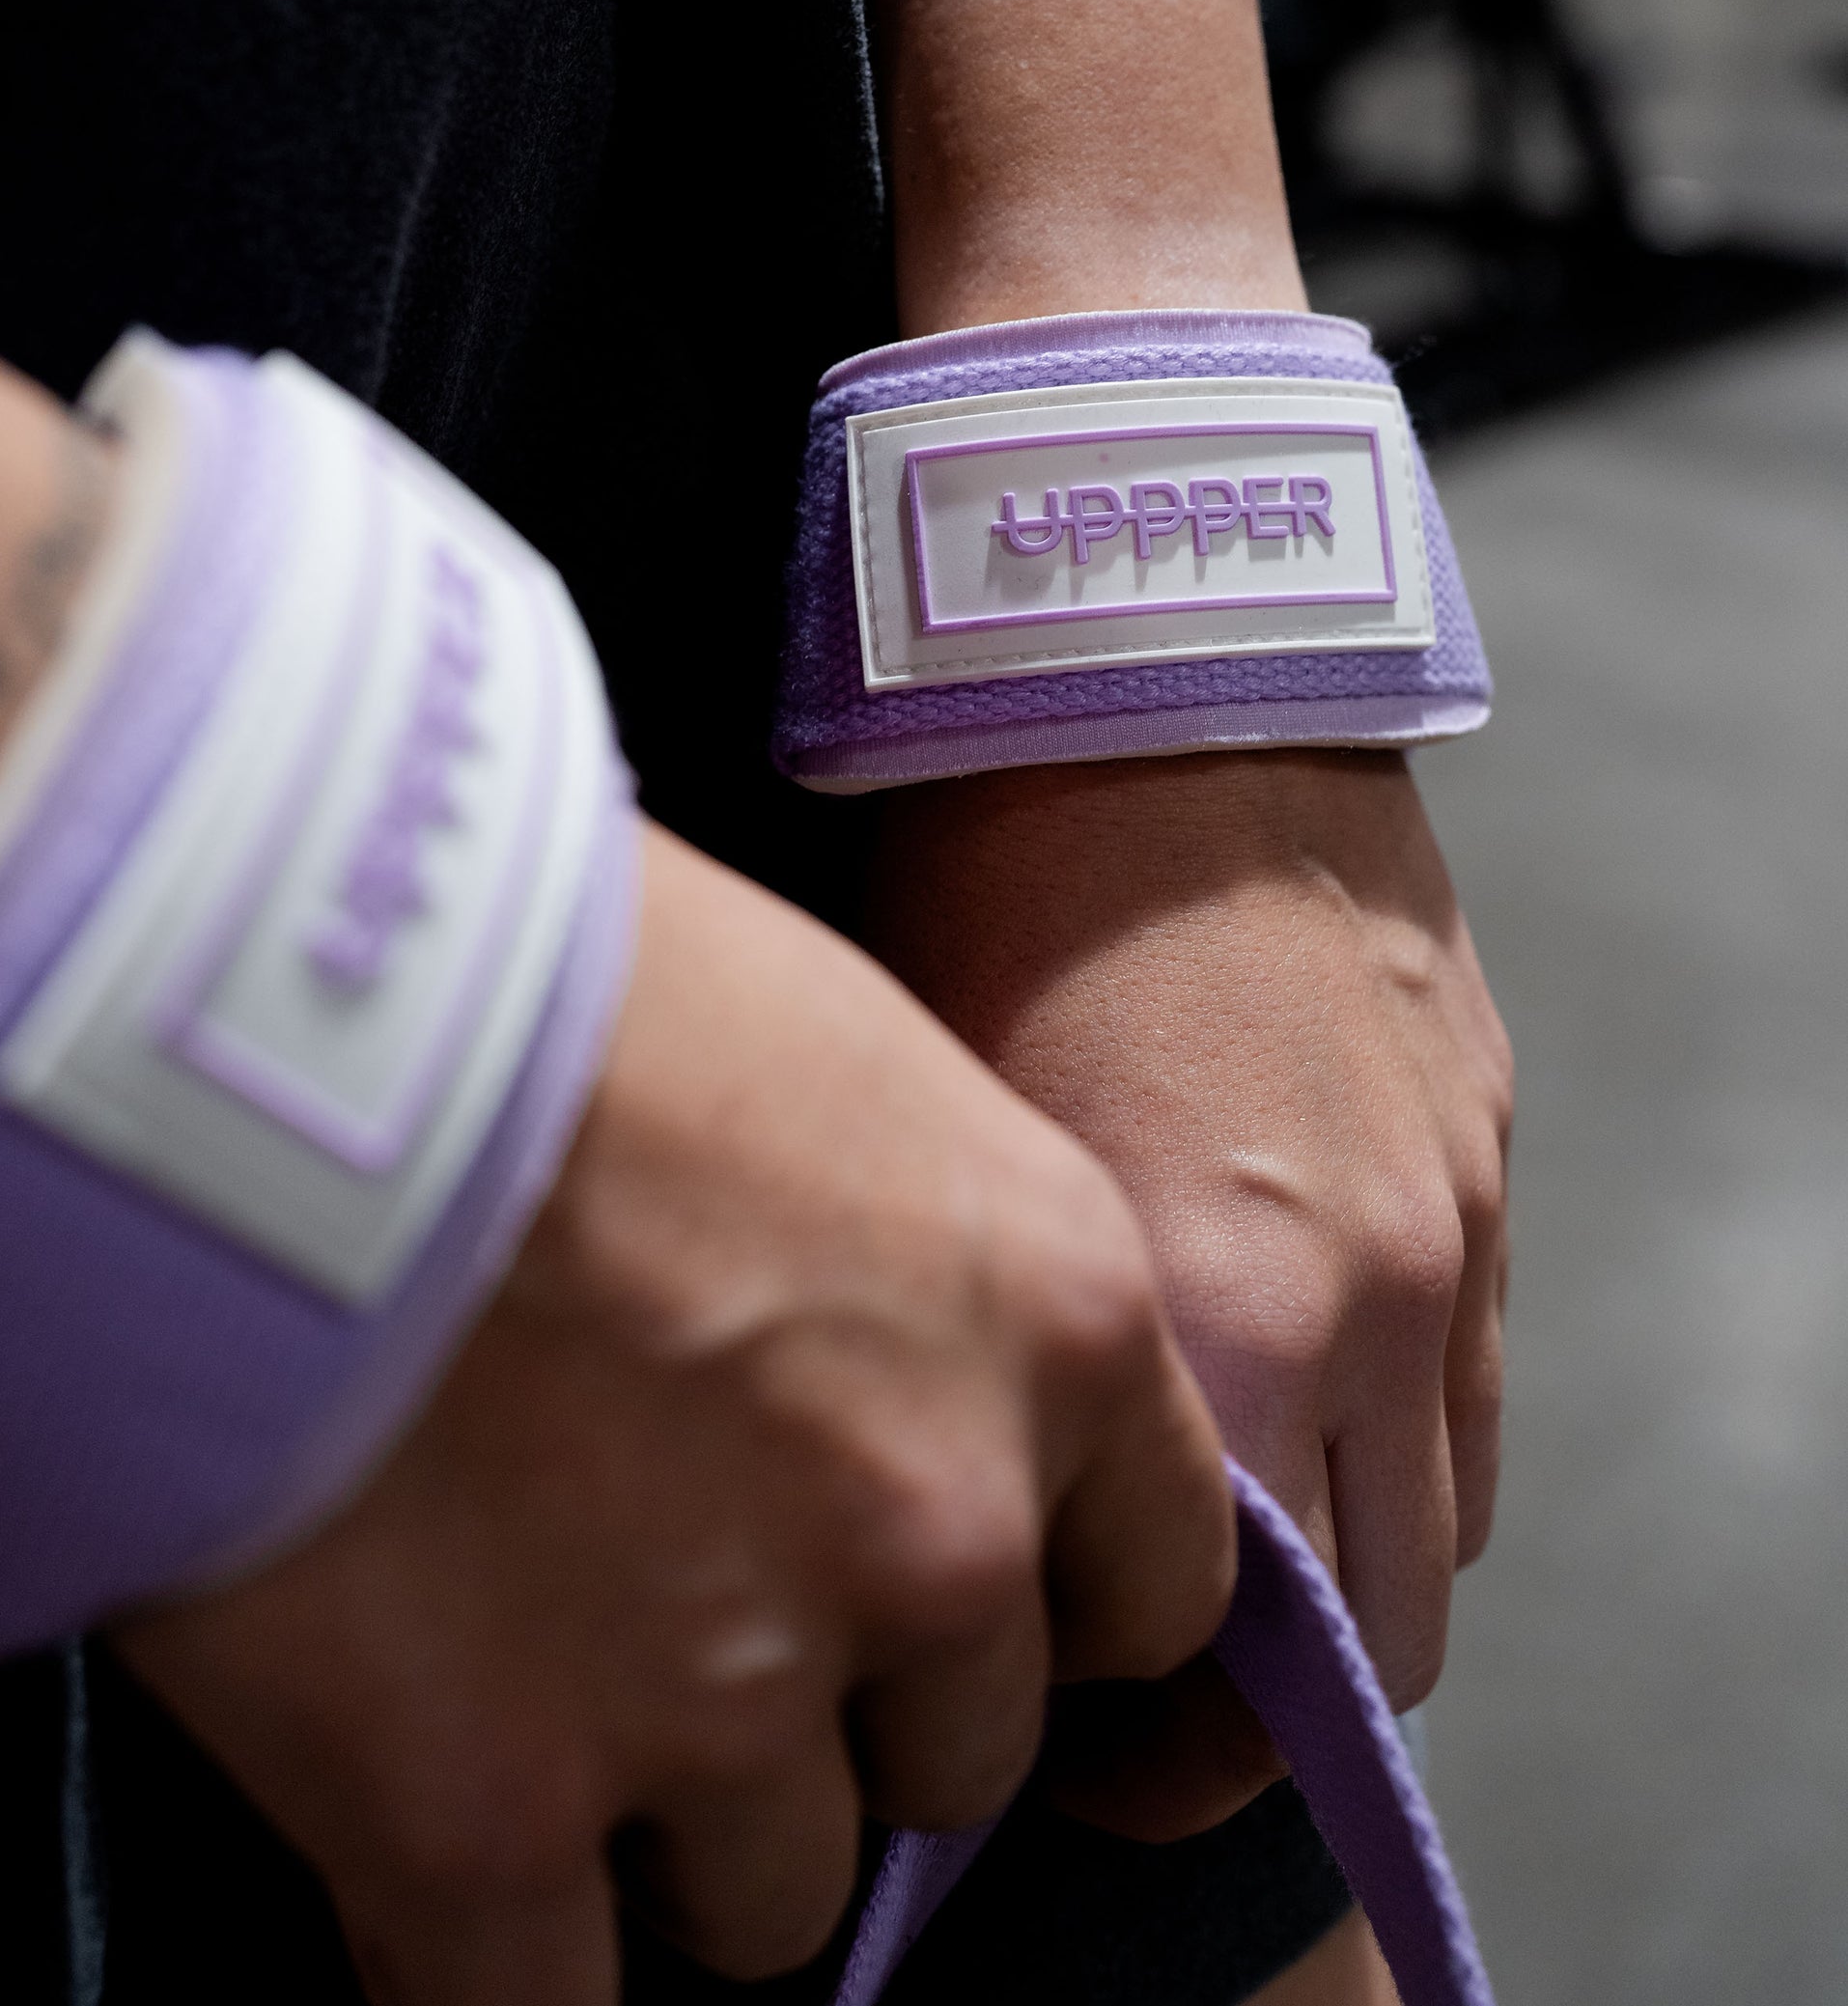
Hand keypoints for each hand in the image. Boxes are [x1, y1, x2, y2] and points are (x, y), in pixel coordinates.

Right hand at [117, 823, 1235, 2005]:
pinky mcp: (489, 1813)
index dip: (1050, 1618)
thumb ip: (919, 1255)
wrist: (296, 1002)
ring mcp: (726, 1691)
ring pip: (770, 1887)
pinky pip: (537, 2002)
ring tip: (538, 1676)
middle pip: (958, 1746)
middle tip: (696, 1616)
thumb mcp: (838, 1055)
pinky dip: (496, 1950)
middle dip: (846, 1710)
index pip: (1158, 1581)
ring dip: (671, 1818)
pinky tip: (435, 1843)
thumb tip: (867, 1345)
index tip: (958, 1616)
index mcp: (1055, 1325)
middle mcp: (937, 1527)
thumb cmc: (561, 967)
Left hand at [869, 750, 1512, 1777]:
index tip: (1055, 1752)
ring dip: (1345, 1584)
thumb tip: (985, 1509)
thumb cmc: (993, 900)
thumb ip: (1013, 1371)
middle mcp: (1372, 1307)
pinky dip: (1399, 1450)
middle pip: (1380, 1641)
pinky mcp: (1490, 1154)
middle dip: (1265, 1714)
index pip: (1242, 1671)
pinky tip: (1294, 1405)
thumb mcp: (955, 1154)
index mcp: (1220, 1322)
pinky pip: (1477, 1384)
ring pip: (1446, 1527)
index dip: (1152, 1762)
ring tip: (1214, 1554)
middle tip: (1131, 1691)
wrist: (1161, 683)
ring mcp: (1457, 1231)